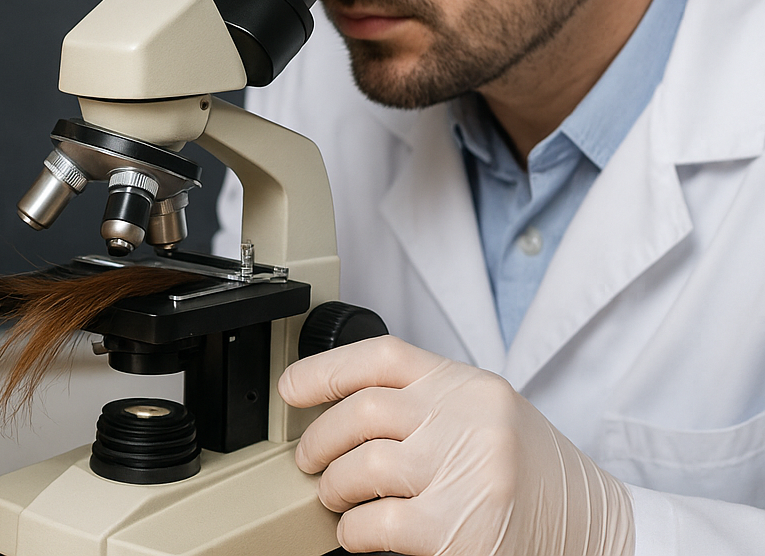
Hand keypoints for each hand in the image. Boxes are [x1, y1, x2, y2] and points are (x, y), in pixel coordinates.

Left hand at [280, 335, 633, 555]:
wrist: (600, 532)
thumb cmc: (535, 480)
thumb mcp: (487, 417)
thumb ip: (428, 403)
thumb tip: (342, 408)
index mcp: (470, 387)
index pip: (383, 356)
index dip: (324, 369)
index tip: (291, 387)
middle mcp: (467, 421)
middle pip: (360, 412)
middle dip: (320, 440)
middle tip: (311, 462)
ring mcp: (463, 474)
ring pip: (359, 467)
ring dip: (335, 489)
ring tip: (339, 500)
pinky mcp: (454, 530)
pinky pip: (373, 523)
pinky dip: (354, 532)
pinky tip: (361, 534)